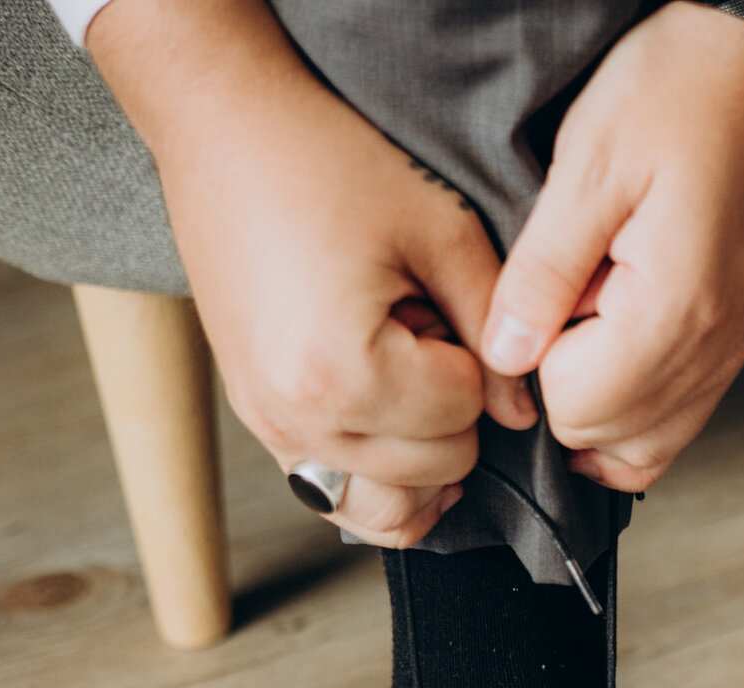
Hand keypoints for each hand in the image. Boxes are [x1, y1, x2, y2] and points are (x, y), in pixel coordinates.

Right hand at [89, 0, 536, 546]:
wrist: (221, 125)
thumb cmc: (326, 162)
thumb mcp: (441, 230)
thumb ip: (495, 325)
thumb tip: (522, 411)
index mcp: (341, 372)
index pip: (463, 416)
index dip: (475, 361)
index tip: (439, 305)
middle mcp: (294, 417)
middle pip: (434, 470)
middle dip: (450, 410)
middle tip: (420, 330)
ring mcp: (267, 427)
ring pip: (388, 506)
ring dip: (420, 454)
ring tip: (407, 377)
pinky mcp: (256, 420)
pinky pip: (337, 495)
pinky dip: (379, 474)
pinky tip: (390, 417)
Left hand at [481, 2, 743, 492]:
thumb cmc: (678, 95)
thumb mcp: (588, 166)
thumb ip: (542, 272)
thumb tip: (505, 355)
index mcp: (677, 308)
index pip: (578, 407)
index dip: (534, 365)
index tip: (533, 301)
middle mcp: (715, 347)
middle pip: (608, 437)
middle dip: (562, 387)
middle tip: (557, 304)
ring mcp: (731, 350)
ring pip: (647, 446)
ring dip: (598, 402)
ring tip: (581, 325)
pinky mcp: (734, 342)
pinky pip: (680, 420)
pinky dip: (635, 406)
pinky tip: (609, 348)